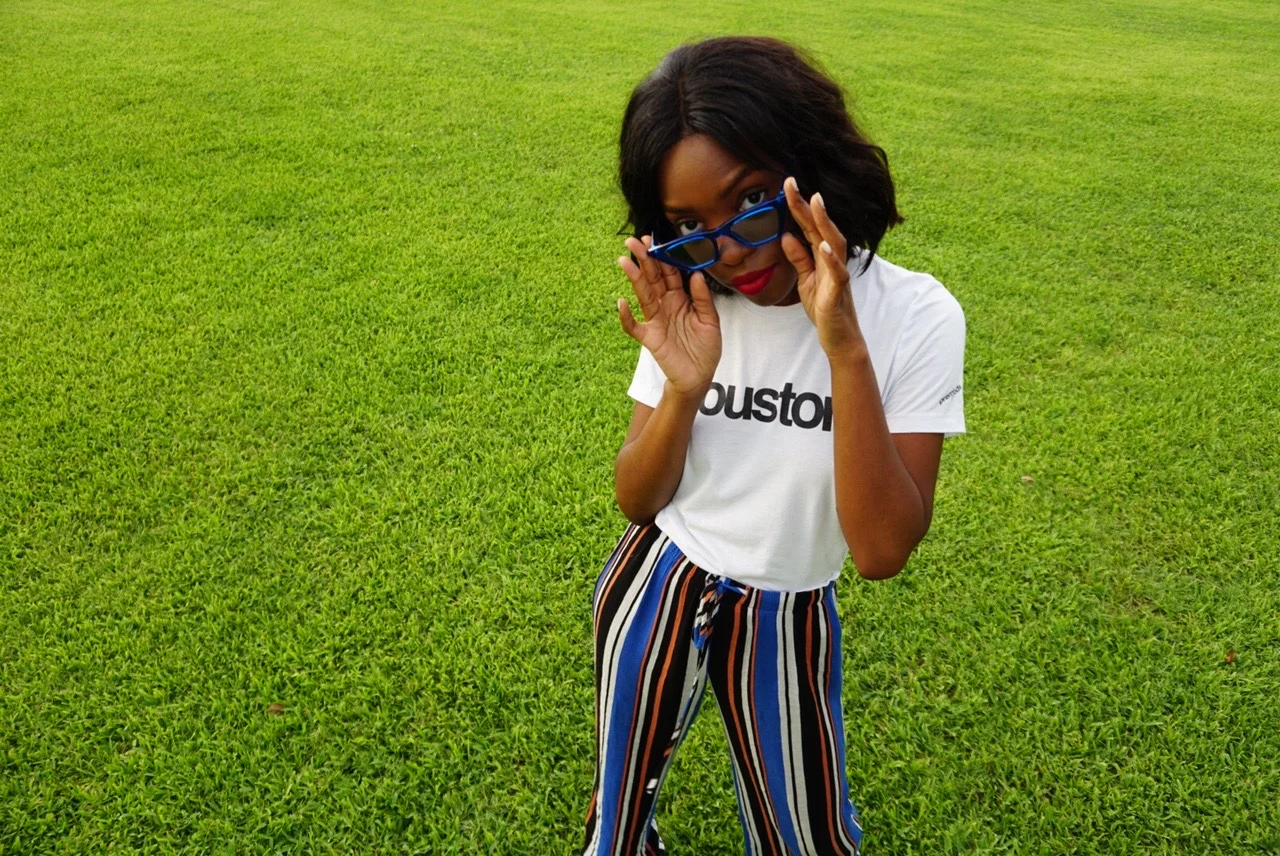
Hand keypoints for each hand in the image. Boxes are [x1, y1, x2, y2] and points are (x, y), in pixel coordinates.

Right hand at [617, 236, 721, 397]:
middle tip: (634, 241)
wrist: (700, 376)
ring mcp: (656, 320)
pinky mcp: (650, 338)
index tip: (655, 240)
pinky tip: (621, 304)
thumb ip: (703, 299)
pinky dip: (626, 317)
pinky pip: (633, 327)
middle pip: (652, 278)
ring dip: (633, 278)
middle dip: (644, 260)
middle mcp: (665, 305)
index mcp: (680, 298)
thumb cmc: (705, 348)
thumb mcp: (711, 321)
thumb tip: (697, 275)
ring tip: (624, 261)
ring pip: (642, 295)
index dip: (662, 257)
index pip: (669, 273)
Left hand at [781, 177, 866, 357]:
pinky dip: (831, 258)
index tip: (786, 184)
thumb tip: (786, 236)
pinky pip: (837, 273)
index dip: (798, 205)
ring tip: (814, 202)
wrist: (839, 338)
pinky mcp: (838, 293)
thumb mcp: (806, 280)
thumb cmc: (825, 308)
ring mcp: (838, 275)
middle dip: (808, 204)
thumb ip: (799, 258)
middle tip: (792, 182)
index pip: (809, 226)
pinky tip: (823, 245)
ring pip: (834, 243)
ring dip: (824, 222)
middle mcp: (833, 260)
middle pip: (821, 227)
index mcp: (822, 256)